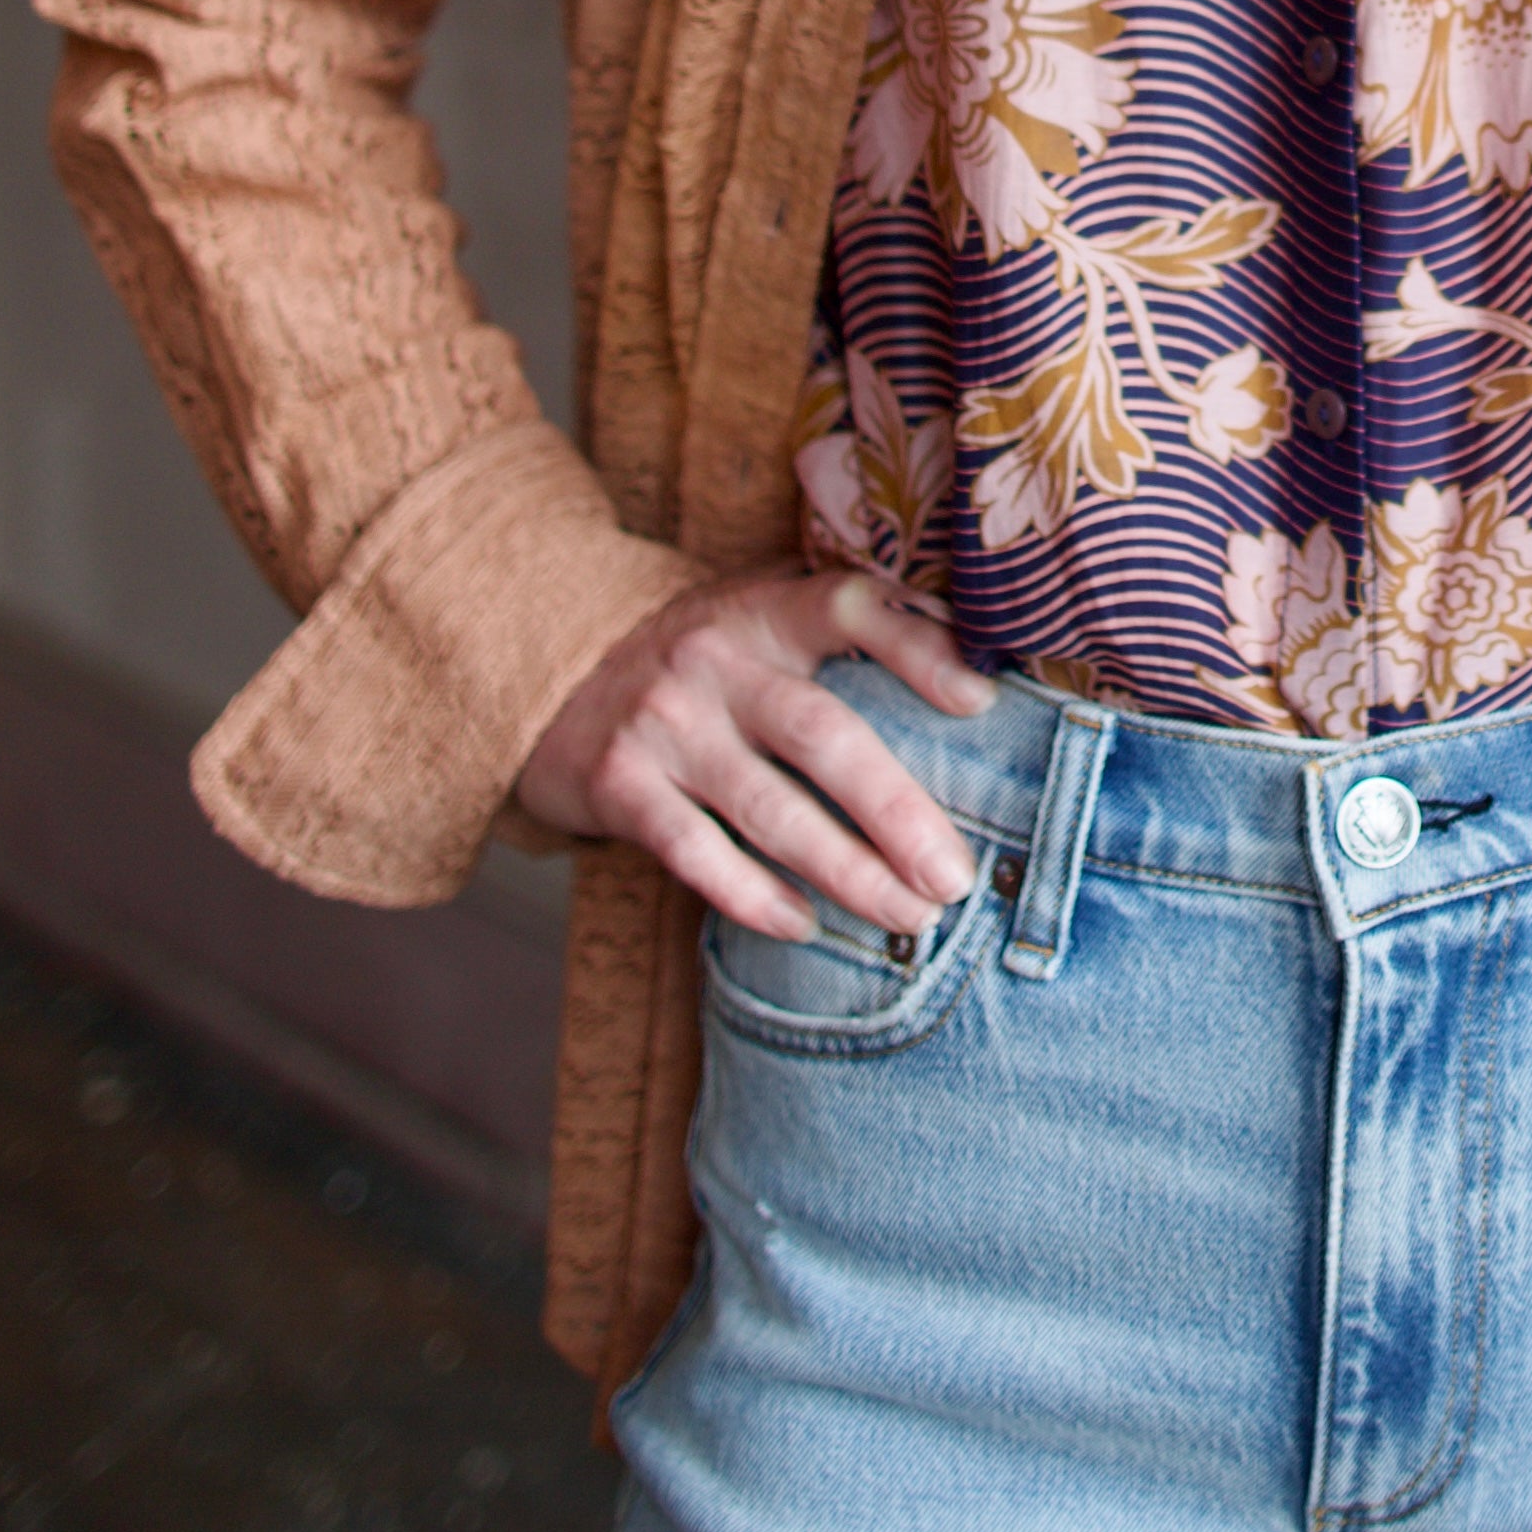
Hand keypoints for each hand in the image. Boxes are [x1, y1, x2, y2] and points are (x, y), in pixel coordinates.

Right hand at [512, 570, 991, 941]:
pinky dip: (754, 895)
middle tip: (953, 877)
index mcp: (764, 609)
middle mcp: (714, 660)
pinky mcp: (618, 785)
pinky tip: (805, 925)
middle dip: (896, 812)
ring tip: (906, 915)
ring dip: (845, 870)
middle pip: (820, 735)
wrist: (551, 675)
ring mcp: (662, 724)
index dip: (918, 647)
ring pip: (768, 808)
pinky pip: (696, 853)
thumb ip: (842, 643)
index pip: (848, 607)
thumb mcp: (761, 622)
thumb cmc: (702, 664)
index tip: (980, 702)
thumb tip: (979, 695)